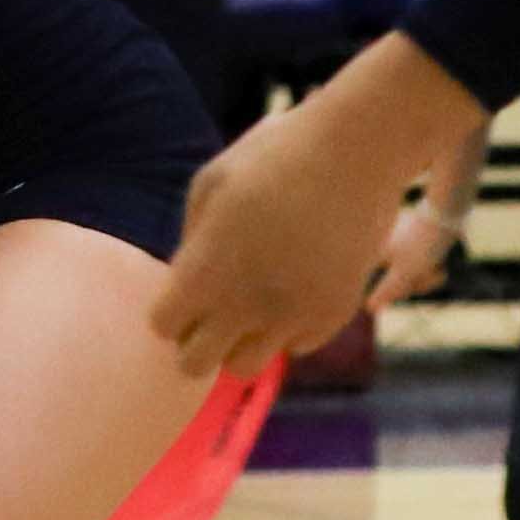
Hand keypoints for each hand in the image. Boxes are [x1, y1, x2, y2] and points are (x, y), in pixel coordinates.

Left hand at [150, 41, 472, 370]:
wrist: (356, 153)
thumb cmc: (273, 156)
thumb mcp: (211, 185)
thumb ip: (191, 242)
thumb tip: (187, 281)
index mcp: (205, 272)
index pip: (163, 327)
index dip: (170, 310)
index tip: (187, 287)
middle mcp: (244, 306)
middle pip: (195, 365)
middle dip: (196, 342)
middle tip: (212, 310)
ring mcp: (292, 317)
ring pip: (246, 366)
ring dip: (241, 341)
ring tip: (252, 302)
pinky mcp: (332, 316)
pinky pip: (295, 346)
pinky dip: (288, 327)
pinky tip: (295, 285)